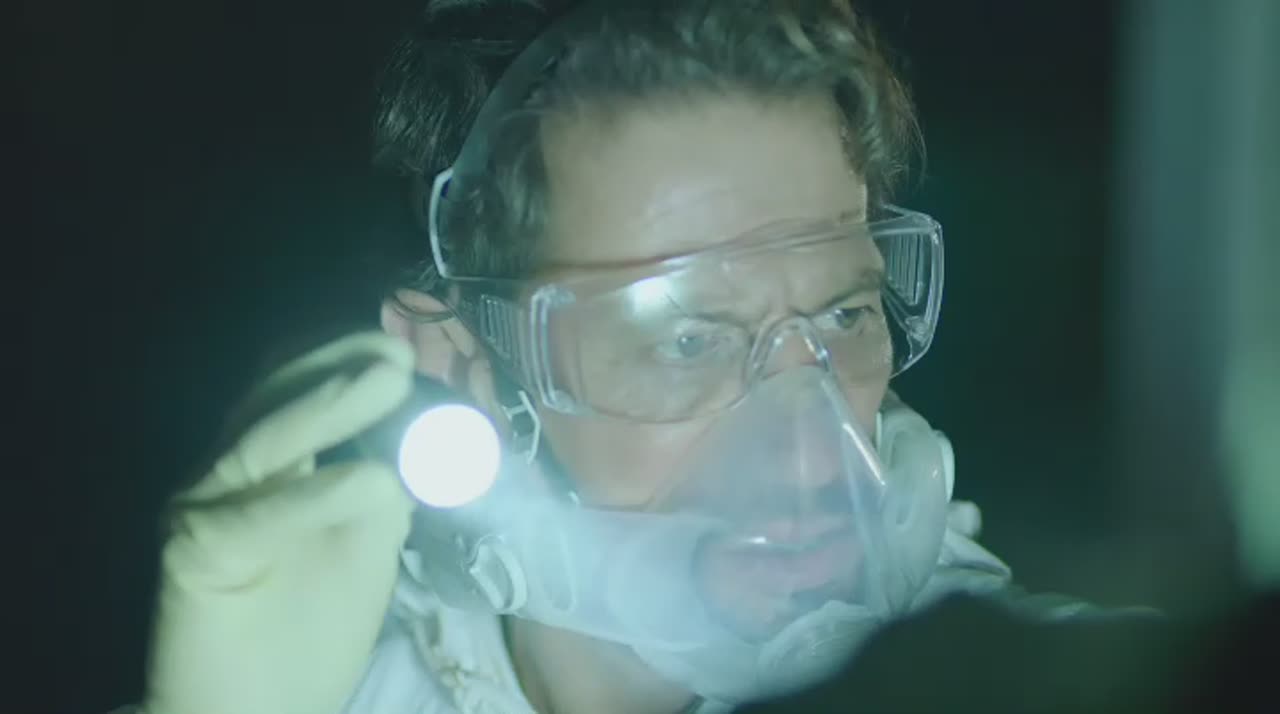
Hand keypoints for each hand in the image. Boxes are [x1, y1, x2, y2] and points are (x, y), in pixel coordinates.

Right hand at [143, 332, 415, 713]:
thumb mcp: (370, 546)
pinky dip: (318, 494)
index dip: (345, 361)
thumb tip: (426, 441)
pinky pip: (261, 514)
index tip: (402, 344)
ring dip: (330, 407)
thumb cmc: (312, 631)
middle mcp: (229, 474)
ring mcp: (204, 507)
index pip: (301, 394)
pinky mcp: (194, 552)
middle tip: (396, 351)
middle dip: (339, 369)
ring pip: (266, 441)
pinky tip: (370, 481)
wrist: (263, 712)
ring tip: (385, 380)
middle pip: (278, 400)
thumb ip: (387, 492)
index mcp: (270, 467)